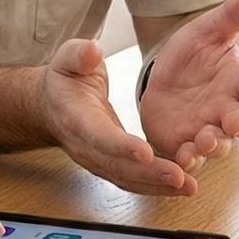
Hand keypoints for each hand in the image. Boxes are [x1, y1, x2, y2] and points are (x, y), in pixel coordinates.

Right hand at [39, 38, 196, 196]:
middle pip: (117, 165)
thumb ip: (79, 54)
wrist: (49, 107)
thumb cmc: (63, 81)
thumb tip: (93, 51)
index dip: (120, 145)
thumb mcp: (67, 59)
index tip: (145, 152)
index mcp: (76, 117)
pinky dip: (156, 187)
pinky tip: (181, 187)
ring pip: (127, 178)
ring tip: (189, 186)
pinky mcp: (109, 166)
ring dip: (158, 185)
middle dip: (149, 173)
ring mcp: (96, 160)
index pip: (98, 135)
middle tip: (180, 177)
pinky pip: (132, 181)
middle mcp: (85, 146)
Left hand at [140, 0, 238, 172]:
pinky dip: (189, 161)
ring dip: (215, 145)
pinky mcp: (184, 144)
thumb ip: (234, 14)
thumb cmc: (195, 54)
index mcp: (238, 81)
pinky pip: (191, 157)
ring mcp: (208, 129)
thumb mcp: (208, 30)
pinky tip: (183, 159)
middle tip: (234, 121)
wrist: (166, 78)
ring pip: (219, 144)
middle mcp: (228, 109)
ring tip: (205, 140)